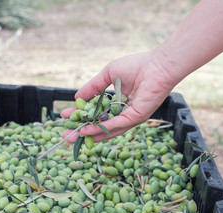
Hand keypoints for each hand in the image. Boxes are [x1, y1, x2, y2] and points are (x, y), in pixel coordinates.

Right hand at [61, 50, 178, 142]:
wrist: (157, 65)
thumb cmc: (137, 66)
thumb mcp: (109, 75)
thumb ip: (93, 87)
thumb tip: (77, 98)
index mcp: (119, 104)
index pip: (97, 113)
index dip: (81, 115)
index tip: (65, 116)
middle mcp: (124, 113)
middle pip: (100, 125)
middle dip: (82, 131)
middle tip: (65, 135)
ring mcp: (130, 117)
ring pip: (106, 129)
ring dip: (88, 134)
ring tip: (71, 137)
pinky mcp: (136, 118)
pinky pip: (115, 125)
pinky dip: (100, 128)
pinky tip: (86, 130)